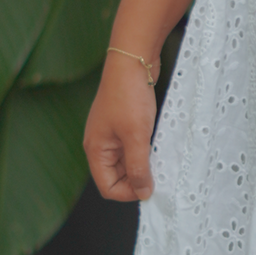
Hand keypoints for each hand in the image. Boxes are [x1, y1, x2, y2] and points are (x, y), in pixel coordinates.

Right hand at [84, 55, 157, 200]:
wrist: (132, 61)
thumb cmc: (128, 95)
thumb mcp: (135, 136)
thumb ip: (138, 167)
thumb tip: (143, 192)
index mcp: (95, 150)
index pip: (108, 188)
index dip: (129, 193)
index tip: (151, 187)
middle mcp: (100, 145)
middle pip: (117, 177)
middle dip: (138, 179)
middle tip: (159, 173)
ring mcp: (112, 135)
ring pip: (127, 163)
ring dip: (144, 165)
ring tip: (160, 157)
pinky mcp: (124, 125)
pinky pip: (134, 148)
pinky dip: (146, 151)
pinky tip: (158, 145)